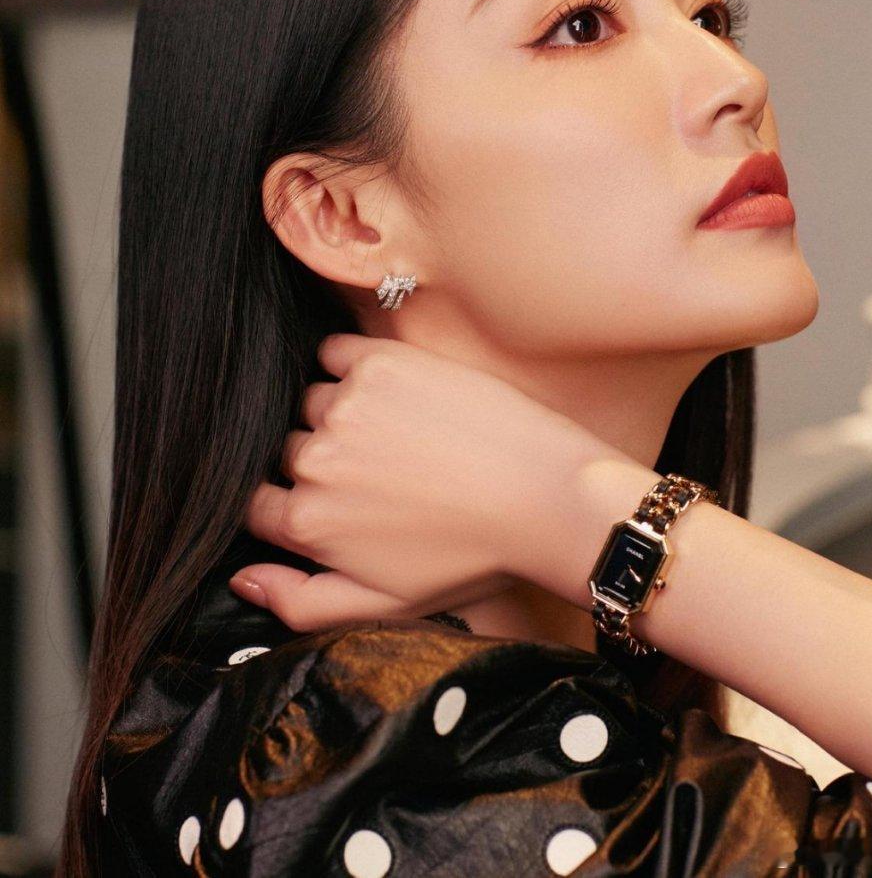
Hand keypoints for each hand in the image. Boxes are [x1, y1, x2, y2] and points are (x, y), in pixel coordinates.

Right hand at [229, 332, 632, 629]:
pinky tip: (385, 389)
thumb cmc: (472, 557)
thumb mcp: (386, 605)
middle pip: (286, 452)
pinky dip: (345, 366)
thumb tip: (240, 577)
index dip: (288, 503)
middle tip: (379, 470)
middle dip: (321, 462)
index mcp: (309, 523)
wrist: (545, 496)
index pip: (258, 504)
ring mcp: (347, 406)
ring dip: (338, 416)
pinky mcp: (380, 362)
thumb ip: (300, 600)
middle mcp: (316, 461)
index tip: (333, 500)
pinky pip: (332, 353)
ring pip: (310, 403)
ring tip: (393, 432)